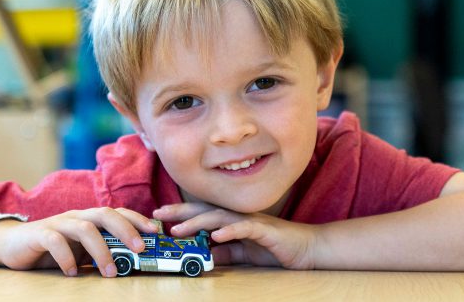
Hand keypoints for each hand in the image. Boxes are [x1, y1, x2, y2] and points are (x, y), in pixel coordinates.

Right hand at [0, 207, 157, 276]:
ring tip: (110, 271)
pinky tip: (73, 272)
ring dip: (100, 250)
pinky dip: (67, 257)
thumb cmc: (52, 248)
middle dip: (126, 230)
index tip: (155, 232)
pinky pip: (56, 241)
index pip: (117, 212)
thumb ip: (100, 250)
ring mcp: (58, 223)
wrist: (10, 244)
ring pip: (84, 228)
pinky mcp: (40, 234)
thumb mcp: (80, 250)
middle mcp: (76, 216)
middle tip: (140, 249)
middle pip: (105, 214)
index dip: (137, 219)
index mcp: (89, 218)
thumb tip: (130, 261)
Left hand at [153, 203, 317, 268]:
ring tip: (179, 229)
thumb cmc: (276, 247)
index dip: (181, 212)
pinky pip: (243, 228)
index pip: (202, 213)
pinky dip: (229, 231)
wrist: (306, 249)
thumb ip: (226, 252)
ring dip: (197, 222)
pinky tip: (215, 236)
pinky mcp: (264, 229)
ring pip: (219, 216)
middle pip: (204, 209)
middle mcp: (238, 216)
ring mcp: (251, 220)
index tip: (160, 215)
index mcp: (232, 220)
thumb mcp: (244, 253)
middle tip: (158, 213)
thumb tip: (206, 254)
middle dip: (180, 210)